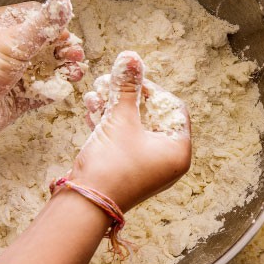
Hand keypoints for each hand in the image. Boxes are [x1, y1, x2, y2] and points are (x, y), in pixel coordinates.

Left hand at [0, 0, 84, 145]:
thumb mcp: (14, 40)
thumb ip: (44, 22)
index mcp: (1, 26)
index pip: (34, 17)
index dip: (53, 25)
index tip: (65, 33)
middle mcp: (8, 47)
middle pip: (47, 42)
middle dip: (64, 48)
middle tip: (74, 53)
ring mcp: (16, 72)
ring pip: (50, 66)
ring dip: (66, 67)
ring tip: (76, 70)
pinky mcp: (22, 94)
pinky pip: (46, 87)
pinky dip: (57, 86)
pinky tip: (66, 84)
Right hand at [69, 51, 191, 211]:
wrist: (84, 206)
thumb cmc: (111, 164)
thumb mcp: (121, 119)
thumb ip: (127, 87)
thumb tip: (131, 57)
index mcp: (178, 150)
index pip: (173, 108)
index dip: (152, 88)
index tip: (131, 78)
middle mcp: (168, 161)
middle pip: (152, 116)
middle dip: (127, 96)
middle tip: (108, 81)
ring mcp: (149, 168)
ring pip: (134, 128)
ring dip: (114, 107)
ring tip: (94, 92)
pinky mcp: (129, 172)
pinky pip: (124, 142)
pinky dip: (110, 125)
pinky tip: (91, 109)